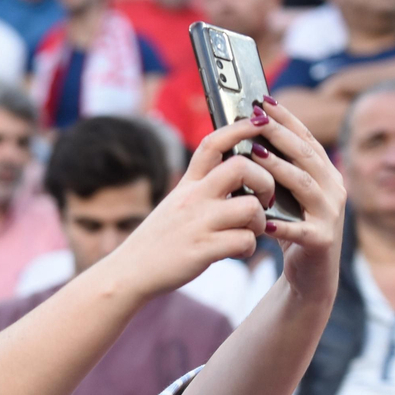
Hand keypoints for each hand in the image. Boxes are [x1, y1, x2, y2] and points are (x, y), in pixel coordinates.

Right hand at [105, 116, 277, 299]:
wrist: (128, 273)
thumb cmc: (157, 241)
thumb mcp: (174, 205)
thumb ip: (201, 189)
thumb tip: (236, 176)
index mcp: (187, 185)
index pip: (213, 143)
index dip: (241, 127)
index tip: (262, 121)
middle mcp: (192, 199)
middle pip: (241, 167)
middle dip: (265, 181)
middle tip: (264, 199)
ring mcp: (198, 224)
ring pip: (251, 207)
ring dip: (261, 222)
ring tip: (250, 232)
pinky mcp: (203, 250)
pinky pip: (245, 241)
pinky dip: (248, 248)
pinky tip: (237, 252)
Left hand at [249, 99, 344, 303]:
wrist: (310, 274)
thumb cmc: (292, 226)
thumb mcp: (285, 193)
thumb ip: (275, 169)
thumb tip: (246, 136)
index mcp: (324, 173)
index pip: (305, 139)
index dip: (286, 118)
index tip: (263, 100)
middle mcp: (333, 188)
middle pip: (306, 155)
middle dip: (281, 134)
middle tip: (256, 119)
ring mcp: (330, 214)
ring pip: (303, 185)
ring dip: (278, 168)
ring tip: (254, 155)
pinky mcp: (322, 241)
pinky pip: (300, 230)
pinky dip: (281, 225)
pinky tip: (261, 221)